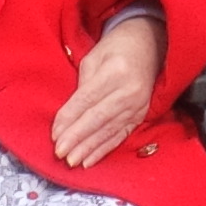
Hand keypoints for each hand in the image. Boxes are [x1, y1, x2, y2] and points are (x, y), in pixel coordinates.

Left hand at [53, 14, 163, 167]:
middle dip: (77, 137)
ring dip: (89, 148)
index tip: (54, 134)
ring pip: (109, 131)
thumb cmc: (116, 48)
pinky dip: (104, 149)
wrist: (150, 44)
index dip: (69, 118)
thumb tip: (69, 116)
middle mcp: (130, 90)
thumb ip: (82, 85)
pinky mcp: (141, 115)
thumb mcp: (94, 57)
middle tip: (59, 153)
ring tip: (72, 161)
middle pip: (98, 118)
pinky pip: (120, 135)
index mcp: (116, 71)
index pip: (87, 99)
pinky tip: (90, 160)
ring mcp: (138, 105)